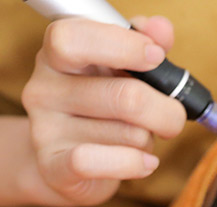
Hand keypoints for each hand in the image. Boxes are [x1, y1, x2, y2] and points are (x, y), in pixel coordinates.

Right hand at [21, 16, 185, 206]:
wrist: (73, 164)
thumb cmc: (105, 109)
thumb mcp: (125, 70)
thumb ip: (145, 44)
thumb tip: (161, 28)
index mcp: (58, 54)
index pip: (75, 38)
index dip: (124, 46)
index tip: (157, 56)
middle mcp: (44, 88)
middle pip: (126, 96)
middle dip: (166, 111)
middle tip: (172, 117)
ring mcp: (45, 129)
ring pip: (130, 133)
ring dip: (149, 139)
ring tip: (138, 139)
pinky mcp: (54, 167)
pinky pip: (105, 163)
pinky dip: (137, 164)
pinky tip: (145, 163)